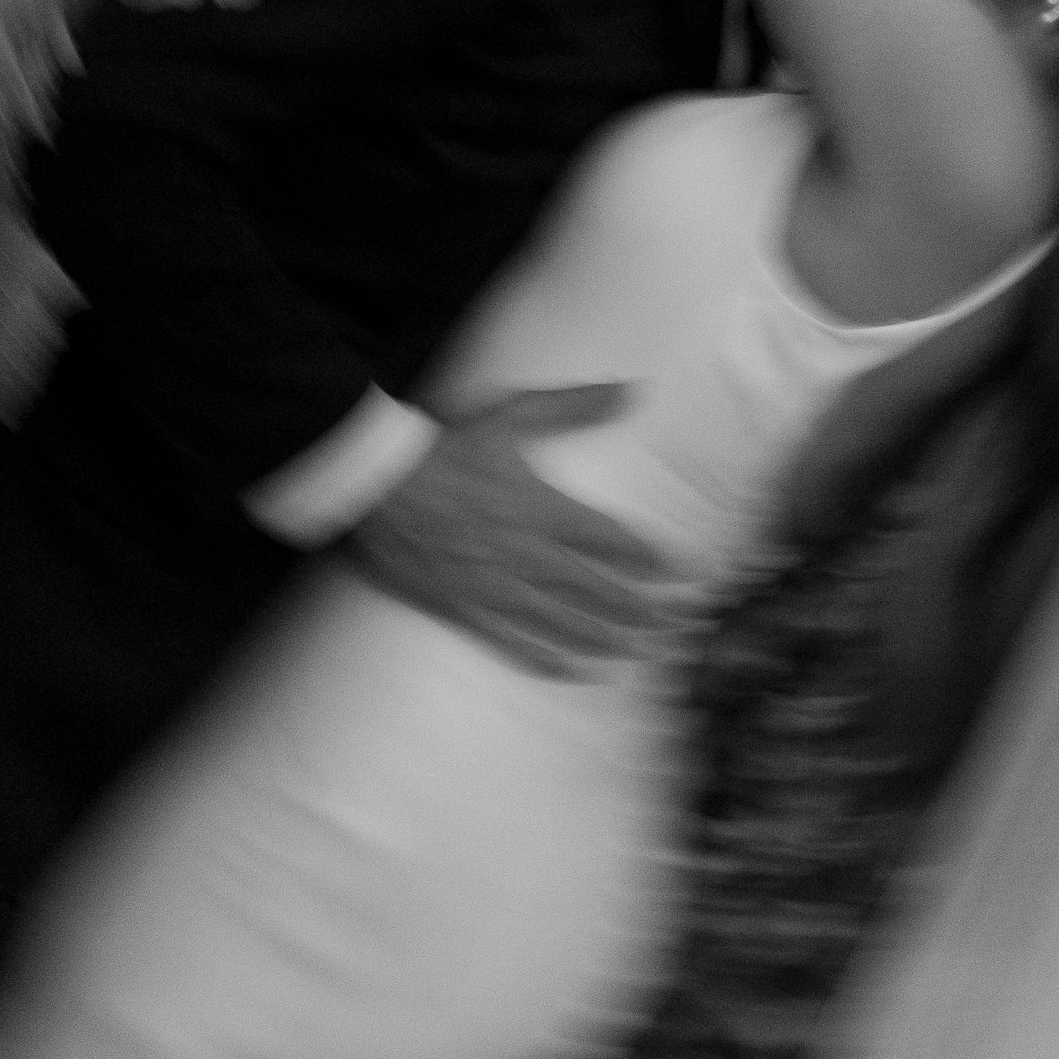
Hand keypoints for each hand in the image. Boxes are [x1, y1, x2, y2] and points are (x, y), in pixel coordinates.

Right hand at [348, 383, 681, 676]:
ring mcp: (498, 587)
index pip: (611, 539)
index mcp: (543, 508)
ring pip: (564, 622)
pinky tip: (577, 671)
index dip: (649, 558)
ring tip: (641, 652)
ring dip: (606, 638)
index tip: (680, 572)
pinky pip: (516, 642)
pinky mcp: (467, 609)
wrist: (378, 488)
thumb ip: (573, 405)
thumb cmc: (446, 447)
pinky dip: (550, 658)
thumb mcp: (512, 414)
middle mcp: (528, 554)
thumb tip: (632, 388)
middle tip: (676, 625)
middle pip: (597, 588)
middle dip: (640, 608)